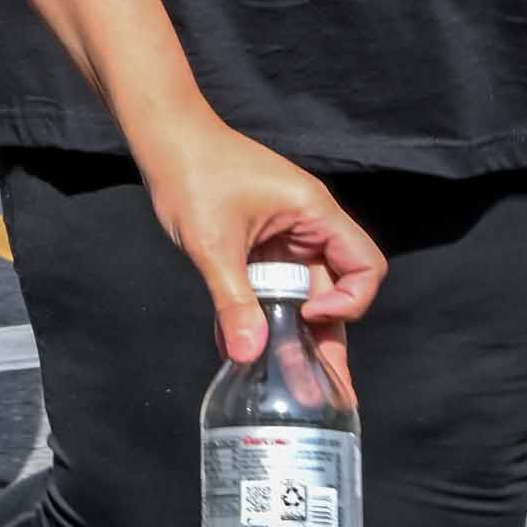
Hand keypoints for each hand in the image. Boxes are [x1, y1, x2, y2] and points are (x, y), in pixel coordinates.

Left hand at [129, 107, 381, 388]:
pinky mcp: (255, 244)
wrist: (161, 135)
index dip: (349, 300)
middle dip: (327, 340)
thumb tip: (247, 354)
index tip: (308, 316)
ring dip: (292, 335)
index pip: (365, 266)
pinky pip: (268, 287)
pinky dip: (260, 315)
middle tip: (328, 391)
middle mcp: (306, 226)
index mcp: (314, 214)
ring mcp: (281, 236)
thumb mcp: (213, 243)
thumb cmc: (192, 172)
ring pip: (299, 294)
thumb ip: (233, 300)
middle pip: (334, 290)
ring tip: (295, 385)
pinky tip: (246, 350)